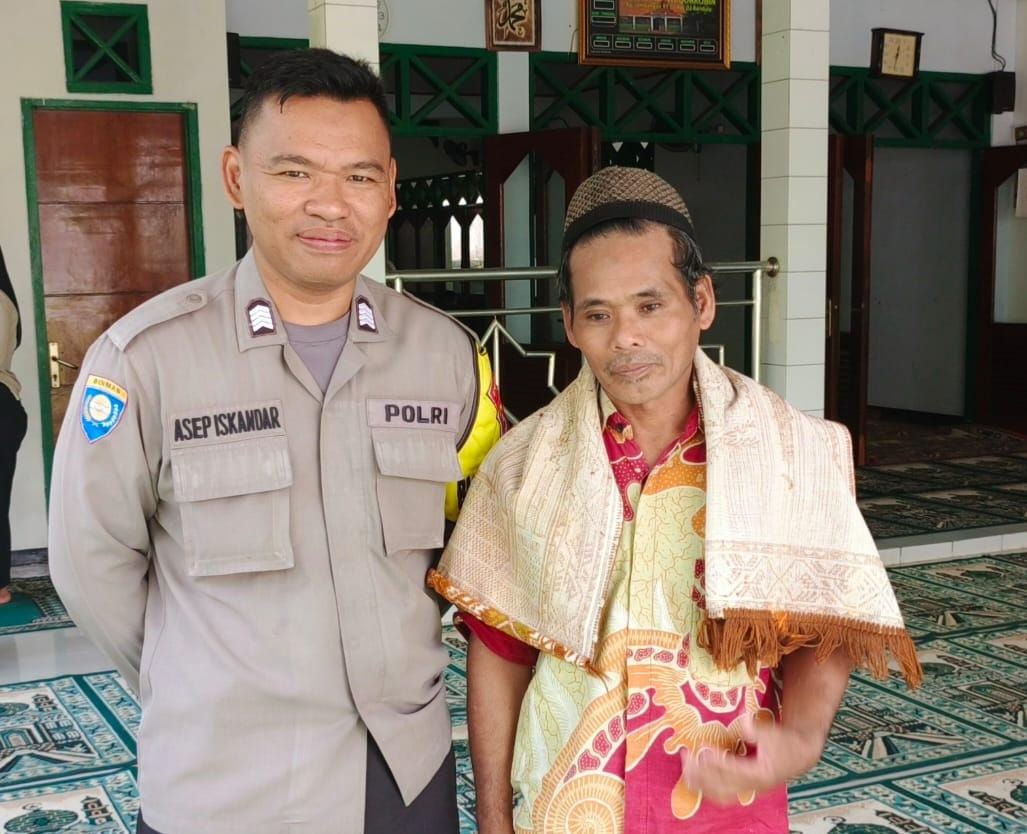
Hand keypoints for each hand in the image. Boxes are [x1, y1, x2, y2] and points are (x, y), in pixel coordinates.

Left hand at [680, 712, 819, 804]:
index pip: (734, 770)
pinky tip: (696, 778)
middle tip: (686, 757)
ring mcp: (749, 790)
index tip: (702, 749)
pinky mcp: (745, 789)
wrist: (799, 756)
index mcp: (761, 772)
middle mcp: (753, 786)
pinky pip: (723, 795)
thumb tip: (742, 719)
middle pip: (722, 787)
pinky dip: (707, 788)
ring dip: (701, 784)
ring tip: (685, 770)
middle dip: (701, 775)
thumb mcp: (772, 732)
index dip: (716, 761)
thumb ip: (755, 728)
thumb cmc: (784, 742)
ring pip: (720, 795)